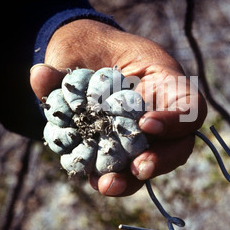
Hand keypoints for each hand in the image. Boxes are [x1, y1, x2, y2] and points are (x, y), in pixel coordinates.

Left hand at [30, 19, 206, 195]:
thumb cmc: (91, 48)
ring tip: (107, 183)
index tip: (145, 123)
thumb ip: (65, 65)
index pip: (189, 106)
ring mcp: (142, 135)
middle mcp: (160, 113)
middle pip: (178, 144)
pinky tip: (92, 178)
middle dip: (161, 159)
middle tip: (139, 167)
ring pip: (150, 163)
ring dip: (131, 179)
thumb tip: (39, 77)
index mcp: (165, 83)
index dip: (175, 120)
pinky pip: (122, 170)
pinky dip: (108, 176)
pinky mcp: (120, 150)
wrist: (80, 62)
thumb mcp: (83, 46)